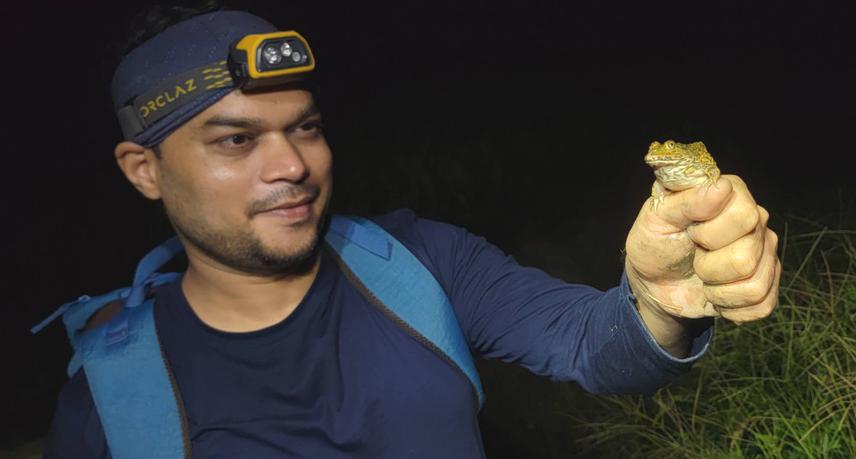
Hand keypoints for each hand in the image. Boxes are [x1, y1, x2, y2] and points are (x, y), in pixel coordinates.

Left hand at [625, 175, 780, 324]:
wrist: (654, 284)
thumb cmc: (655, 244)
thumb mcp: (656, 219)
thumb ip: (685, 201)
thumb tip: (720, 188)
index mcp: (732, 194)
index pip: (744, 216)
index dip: (709, 233)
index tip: (690, 232)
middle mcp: (756, 219)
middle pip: (748, 255)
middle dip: (709, 266)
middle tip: (695, 256)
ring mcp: (765, 251)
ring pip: (754, 284)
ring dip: (717, 290)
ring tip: (703, 275)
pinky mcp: (767, 283)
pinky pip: (761, 305)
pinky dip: (729, 307)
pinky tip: (716, 293)